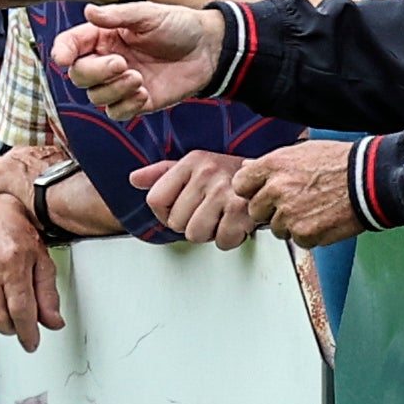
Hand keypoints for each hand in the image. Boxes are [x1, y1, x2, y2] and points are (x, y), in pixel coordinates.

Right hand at [0, 195, 63, 349]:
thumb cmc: (17, 234)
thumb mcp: (41, 261)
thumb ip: (48, 294)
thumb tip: (54, 323)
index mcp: (11, 262)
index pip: (21, 312)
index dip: (28, 333)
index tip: (31, 341)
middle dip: (12, 327)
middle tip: (18, 320)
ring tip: (1, 306)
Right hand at [50, 2, 222, 123]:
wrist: (208, 48)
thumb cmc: (178, 25)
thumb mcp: (148, 14)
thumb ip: (117, 15)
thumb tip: (88, 12)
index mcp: (104, 36)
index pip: (71, 45)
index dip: (62, 52)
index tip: (63, 59)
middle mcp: (107, 60)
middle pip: (80, 75)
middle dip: (96, 72)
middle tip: (121, 63)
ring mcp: (121, 83)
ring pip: (96, 97)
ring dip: (114, 90)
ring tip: (139, 77)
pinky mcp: (138, 101)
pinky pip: (117, 112)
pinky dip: (126, 106)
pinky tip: (145, 92)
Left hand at [130, 150, 256, 249]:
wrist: (269, 178)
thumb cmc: (229, 175)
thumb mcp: (194, 167)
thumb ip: (162, 174)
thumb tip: (135, 179)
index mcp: (191, 161)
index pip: (155, 200)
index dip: (165, 213)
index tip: (180, 209)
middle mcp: (206, 172)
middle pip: (175, 223)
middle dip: (191, 224)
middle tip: (208, 212)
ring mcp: (223, 190)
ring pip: (195, 235)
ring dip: (209, 233)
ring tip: (220, 217)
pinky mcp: (240, 210)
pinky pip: (221, 241)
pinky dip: (228, 239)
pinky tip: (234, 224)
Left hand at [234, 141, 361, 245]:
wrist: (369, 180)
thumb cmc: (340, 163)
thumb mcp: (301, 152)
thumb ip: (270, 164)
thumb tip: (247, 167)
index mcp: (273, 166)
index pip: (240, 185)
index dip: (251, 191)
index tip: (261, 193)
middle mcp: (277, 189)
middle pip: (255, 211)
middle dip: (271, 210)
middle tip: (294, 203)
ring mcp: (289, 214)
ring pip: (276, 229)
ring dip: (290, 224)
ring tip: (313, 209)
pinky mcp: (304, 234)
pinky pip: (297, 241)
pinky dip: (308, 235)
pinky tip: (322, 220)